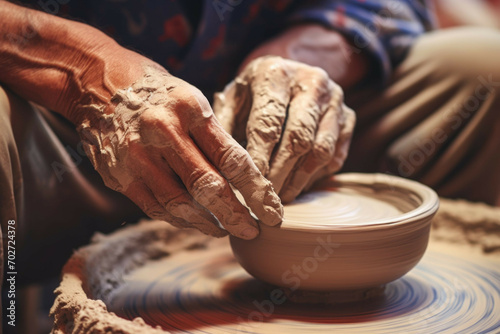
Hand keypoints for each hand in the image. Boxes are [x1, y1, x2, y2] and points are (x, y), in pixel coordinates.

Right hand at [77, 64, 282, 238]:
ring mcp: (137, 156)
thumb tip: (244, 180)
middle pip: (208, 186)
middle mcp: (163, 132)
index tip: (273, 211)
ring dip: (208, 223)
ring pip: (180, 204)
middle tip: (253, 230)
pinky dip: (180, 220)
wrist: (98, 84)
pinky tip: (197, 222)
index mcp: (190, 109)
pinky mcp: (119, 175)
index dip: (256, 190)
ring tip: (226, 230)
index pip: (232, 158)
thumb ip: (214, 138)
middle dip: (236, 215)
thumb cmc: (158, 94)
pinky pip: (156, 208)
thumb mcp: (192, 101)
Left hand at [214, 56, 354, 202]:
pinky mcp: (349, 118)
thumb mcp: (233, 98)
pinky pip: (335, 156)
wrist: (289, 72)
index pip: (267, 123)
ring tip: (279, 198)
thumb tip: (216, 165)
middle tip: (263, 200)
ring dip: (298, 180)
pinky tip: (296, 186)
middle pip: (298, 139)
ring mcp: (335, 100)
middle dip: (279, 174)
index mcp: (276, 73)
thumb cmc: (254, 92)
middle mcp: (312, 82)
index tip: (247, 184)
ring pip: (321, 151)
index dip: (258, 157)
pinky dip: (315, 177)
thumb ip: (222, 126)